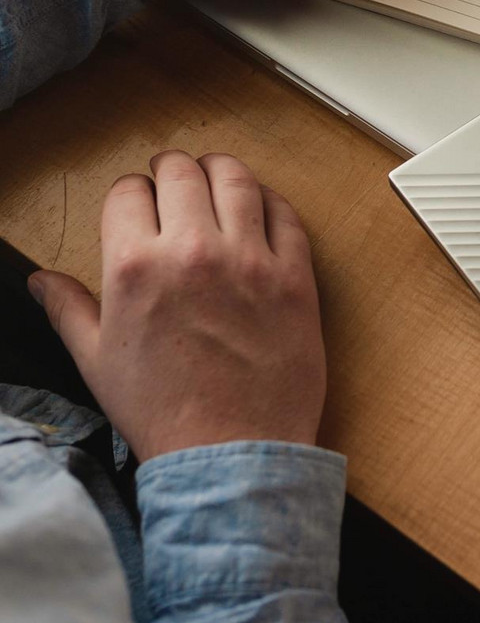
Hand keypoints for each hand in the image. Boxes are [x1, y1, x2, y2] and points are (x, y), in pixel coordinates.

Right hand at [28, 152, 325, 462]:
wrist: (231, 453)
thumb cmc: (162, 412)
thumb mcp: (97, 361)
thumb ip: (69, 309)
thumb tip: (41, 280)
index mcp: (135, 267)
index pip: (127, 191)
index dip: (129, 194)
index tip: (135, 205)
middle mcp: (192, 251)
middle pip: (181, 171)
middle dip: (171, 170)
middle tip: (173, 181)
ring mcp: (249, 259)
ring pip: (236, 177)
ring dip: (220, 170)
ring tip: (215, 178)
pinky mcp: (294, 275)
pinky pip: (285, 213)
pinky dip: (271, 201)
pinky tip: (260, 210)